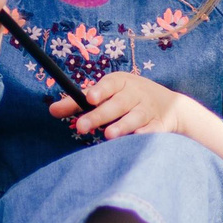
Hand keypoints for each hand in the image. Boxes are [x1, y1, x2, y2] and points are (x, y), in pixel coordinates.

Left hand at [51, 72, 222, 156]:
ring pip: (135, 117)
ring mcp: (148, 109)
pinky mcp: (159, 125)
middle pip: (117, 104)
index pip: (109, 84)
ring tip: (108, 135)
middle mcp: (135, 93)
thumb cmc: (128, 97)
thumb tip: (51, 111)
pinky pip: (152, 131)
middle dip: (99, 115)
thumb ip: (78, 102)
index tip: (89, 98)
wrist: (171, 106)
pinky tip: (136, 140)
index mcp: (121, 82)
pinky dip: (145, 135)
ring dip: (122, 126)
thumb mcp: (106, 94)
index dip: (99, 90)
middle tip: (81, 127)